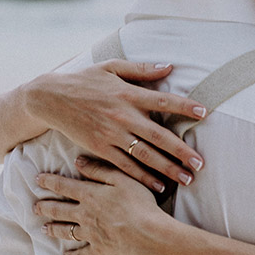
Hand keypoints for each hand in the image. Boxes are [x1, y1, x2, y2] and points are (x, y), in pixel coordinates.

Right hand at [24, 60, 206, 191]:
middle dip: (181, 151)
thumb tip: (169, 67)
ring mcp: (111, 135)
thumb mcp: (112, 67)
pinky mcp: (100, 149)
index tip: (204, 113)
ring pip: (144, 155)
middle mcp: (123, 116)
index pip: (163, 100)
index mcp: (128, 93)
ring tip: (187, 179)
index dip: (184, 106)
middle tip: (200, 163)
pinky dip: (142, 178)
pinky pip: (125, 166)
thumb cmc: (85, 80)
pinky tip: (158, 186)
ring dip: (167, 169)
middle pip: (158, 135)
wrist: (51, 98)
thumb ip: (141, 69)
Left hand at [34, 157, 166, 254]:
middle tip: (35, 207)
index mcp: (90, 195)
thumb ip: (99, 170)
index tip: (37, 179)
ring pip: (66, 231)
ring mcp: (90, 234)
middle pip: (59, 210)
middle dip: (45, 207)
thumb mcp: (122, 179)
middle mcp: (85, 215)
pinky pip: (81, 254)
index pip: (63, 186)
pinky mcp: (99, 250)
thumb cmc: (140, 203)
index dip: (49, 182)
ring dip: (53, 229)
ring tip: (43, 228)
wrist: (149, 234)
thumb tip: (78, 161)